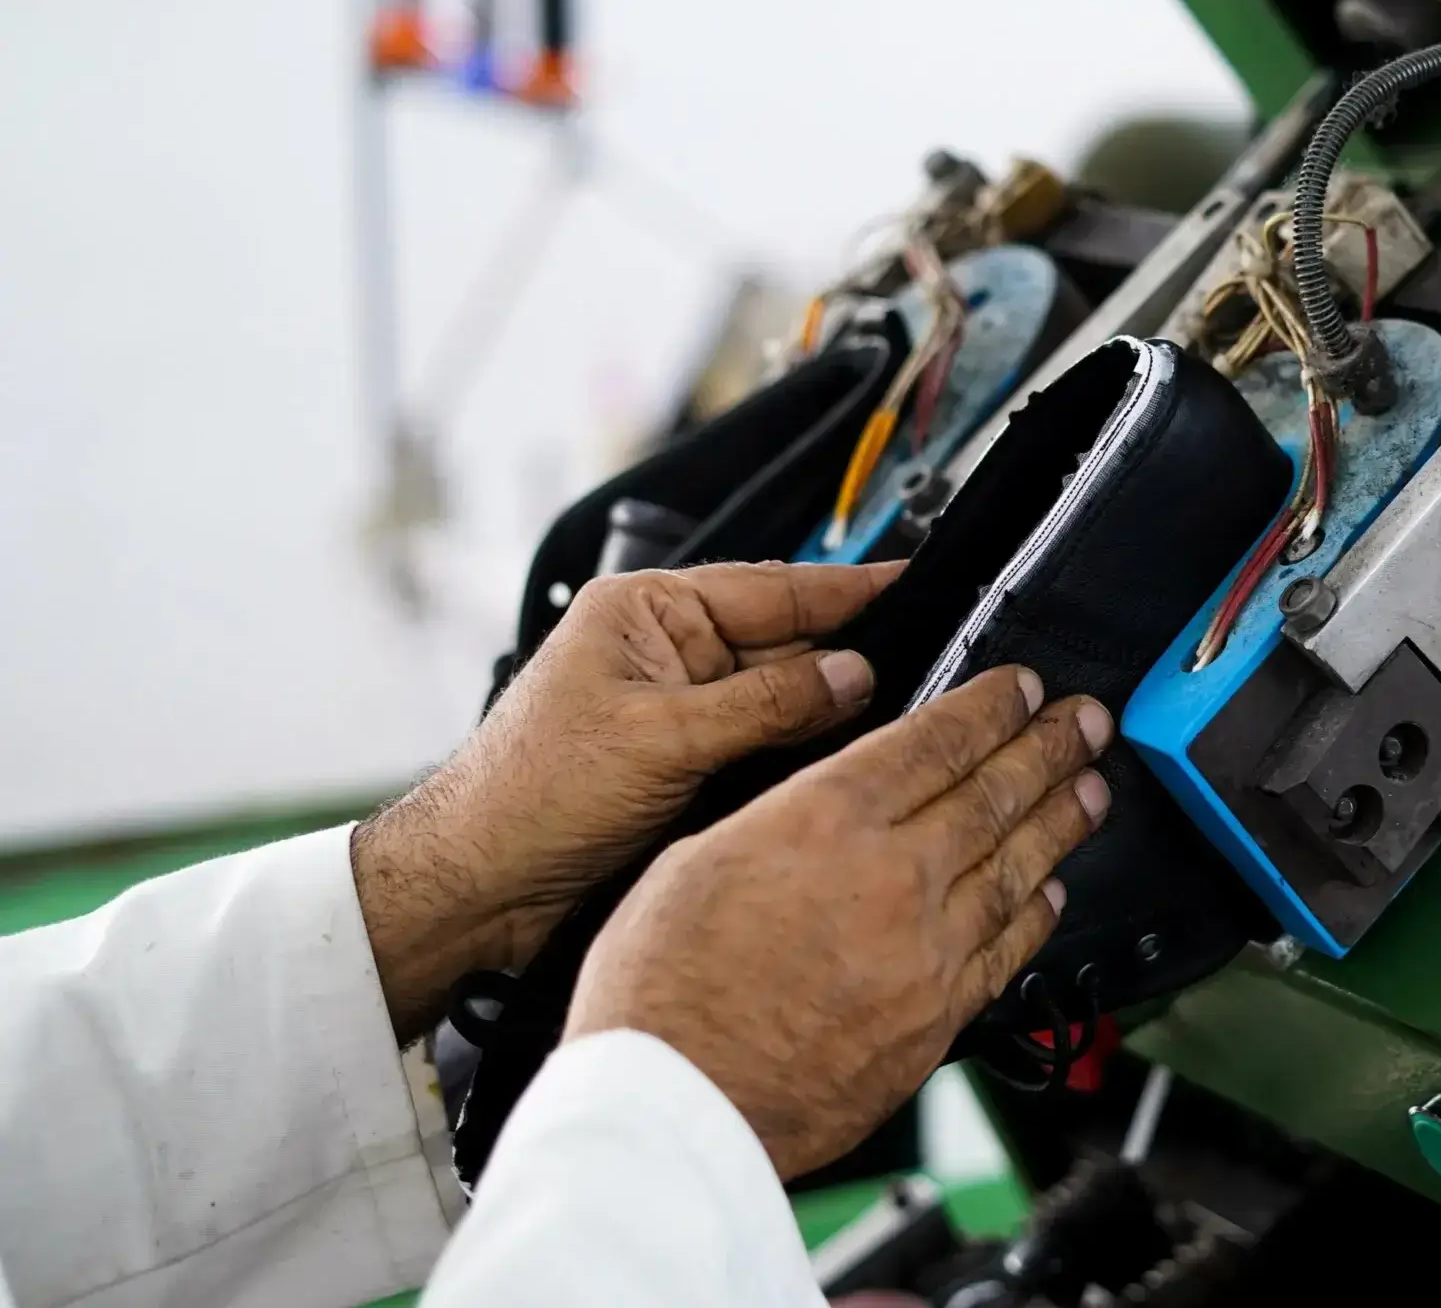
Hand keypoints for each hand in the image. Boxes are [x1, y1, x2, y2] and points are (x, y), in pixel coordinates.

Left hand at [353, 560, 902, 1039]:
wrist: (477, 884)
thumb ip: (767, 703)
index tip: (916, 583)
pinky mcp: (686, 764)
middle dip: (851, 656)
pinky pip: (765, 746)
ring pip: (783, 699)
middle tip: (936, 666)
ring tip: (907, 716)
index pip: (774, 587)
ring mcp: (680, 709)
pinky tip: (847, 765)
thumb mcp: (662, 737)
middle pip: (788, 642)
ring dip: (831, 711)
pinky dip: (802, 754)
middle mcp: (668, 652)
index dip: (850, 589)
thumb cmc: (528, 795)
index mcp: (647, 612)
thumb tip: (853, 673)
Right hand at [564, 665, 1111, 1179]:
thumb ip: (783, 822)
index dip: (990, 708)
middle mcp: (891, 877)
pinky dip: (1037, 913)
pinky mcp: (937, 1018)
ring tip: (1092, 787)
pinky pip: (1007, 950)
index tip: (1023, 688)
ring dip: (1061, 821)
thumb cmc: (662, 992)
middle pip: (993, 794)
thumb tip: (826, 807)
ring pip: (1016, 867)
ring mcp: (925, 951)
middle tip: (1087, 721)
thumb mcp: (696, 858)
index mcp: (825, 821)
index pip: (934, 742)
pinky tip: (1055, 890)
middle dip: (1049, 748)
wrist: (678, 1107)